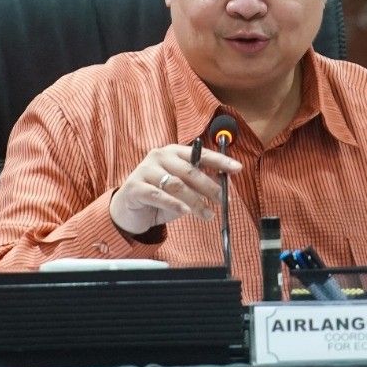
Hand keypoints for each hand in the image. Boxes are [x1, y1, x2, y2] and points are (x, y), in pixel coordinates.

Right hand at [109, 144, 241, 236]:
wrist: (128, 210)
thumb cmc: (159, 197)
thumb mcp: (183, 190)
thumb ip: (200, 184)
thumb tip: (225, 183)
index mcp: (173, 152)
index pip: (200, 154)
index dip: (220, 160)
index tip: (237, 168)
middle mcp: (159, 157)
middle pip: (190, 170)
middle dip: (210, 186)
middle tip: (223, 200)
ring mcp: (145, 170)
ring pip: (176, 185)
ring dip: (196, 201)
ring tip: (207, 214)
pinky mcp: (135, 187)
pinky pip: (158, 195)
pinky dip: (174, 204)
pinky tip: (186, 212)